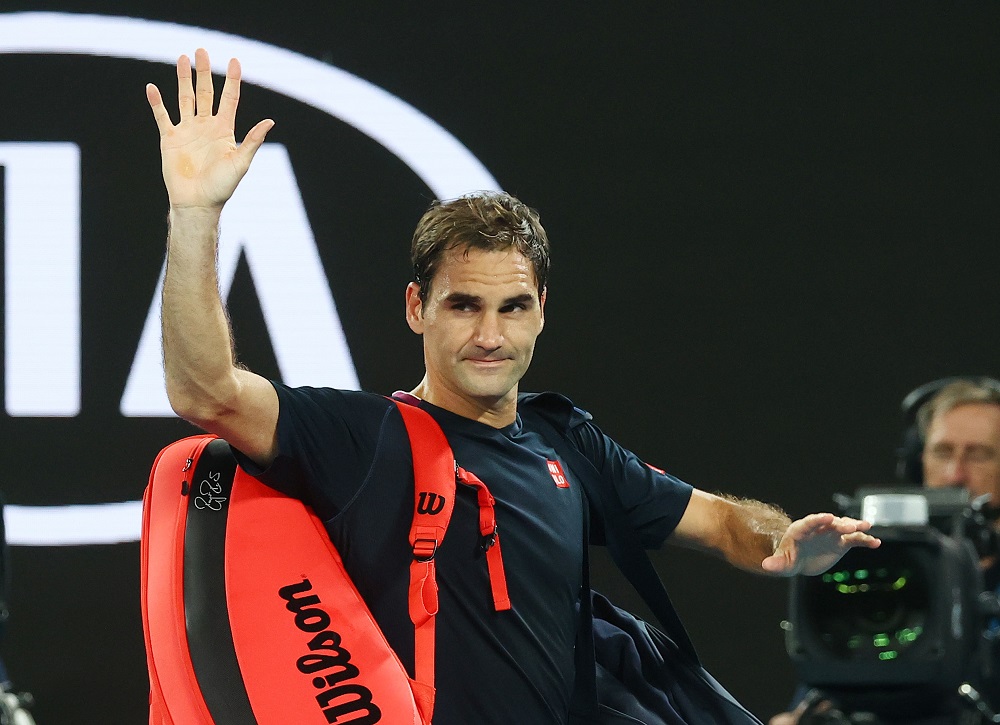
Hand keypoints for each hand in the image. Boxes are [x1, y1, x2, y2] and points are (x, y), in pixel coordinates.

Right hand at [146, 48, 273, 209]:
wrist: (198, 203)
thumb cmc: (222, 187)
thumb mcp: (241, 162)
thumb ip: (253, 140)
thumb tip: (270, 121)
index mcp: (224, 130)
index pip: (229, 98)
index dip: (232, 80)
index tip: (234, 60)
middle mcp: (206, 127)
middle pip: (205, 92)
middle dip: (203, 72)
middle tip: (200, 50)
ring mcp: (187, 131)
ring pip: (185, 99)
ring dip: (182, 79)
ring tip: (181, 59)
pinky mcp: (170, 140)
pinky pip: (162, 117)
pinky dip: (157, 102)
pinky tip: (152, 88)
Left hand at [761, 513, 879, 575]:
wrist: (799, 560)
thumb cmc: (788, 559)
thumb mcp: (781, 563)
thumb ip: (776, 564)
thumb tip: (766, 566)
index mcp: (801, 530)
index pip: (809, 522)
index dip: (818, 519)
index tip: (827, 517)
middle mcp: (818, 528)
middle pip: (830, 523)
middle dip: (839, 524)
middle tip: (851, 526)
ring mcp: (831, 534)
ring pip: (844, 528)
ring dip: (855, 527)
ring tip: (866, 527)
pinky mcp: (842, 542)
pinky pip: (855, 540)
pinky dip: (864, 540)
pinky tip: (875, 543)